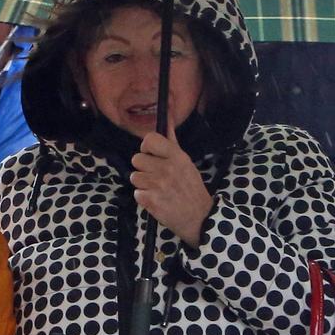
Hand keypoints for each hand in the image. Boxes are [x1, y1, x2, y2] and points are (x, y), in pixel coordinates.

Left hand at [131, 131, 213, 247]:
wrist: (199, 217)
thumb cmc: (191, 188)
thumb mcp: (186, 162)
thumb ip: (172, 141)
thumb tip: (168, 117)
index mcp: (177, 156)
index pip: (149, 140)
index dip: (146, 148)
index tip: (151, 156)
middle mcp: (167, 168)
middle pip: (136, 159)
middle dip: (144, 169)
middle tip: (156, 176)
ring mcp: (158, 185)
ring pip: (134, 177)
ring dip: (143, 184)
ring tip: (157, 189)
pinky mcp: (151, 200)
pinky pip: (136, 193)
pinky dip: (144, 198)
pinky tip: (156, 200)